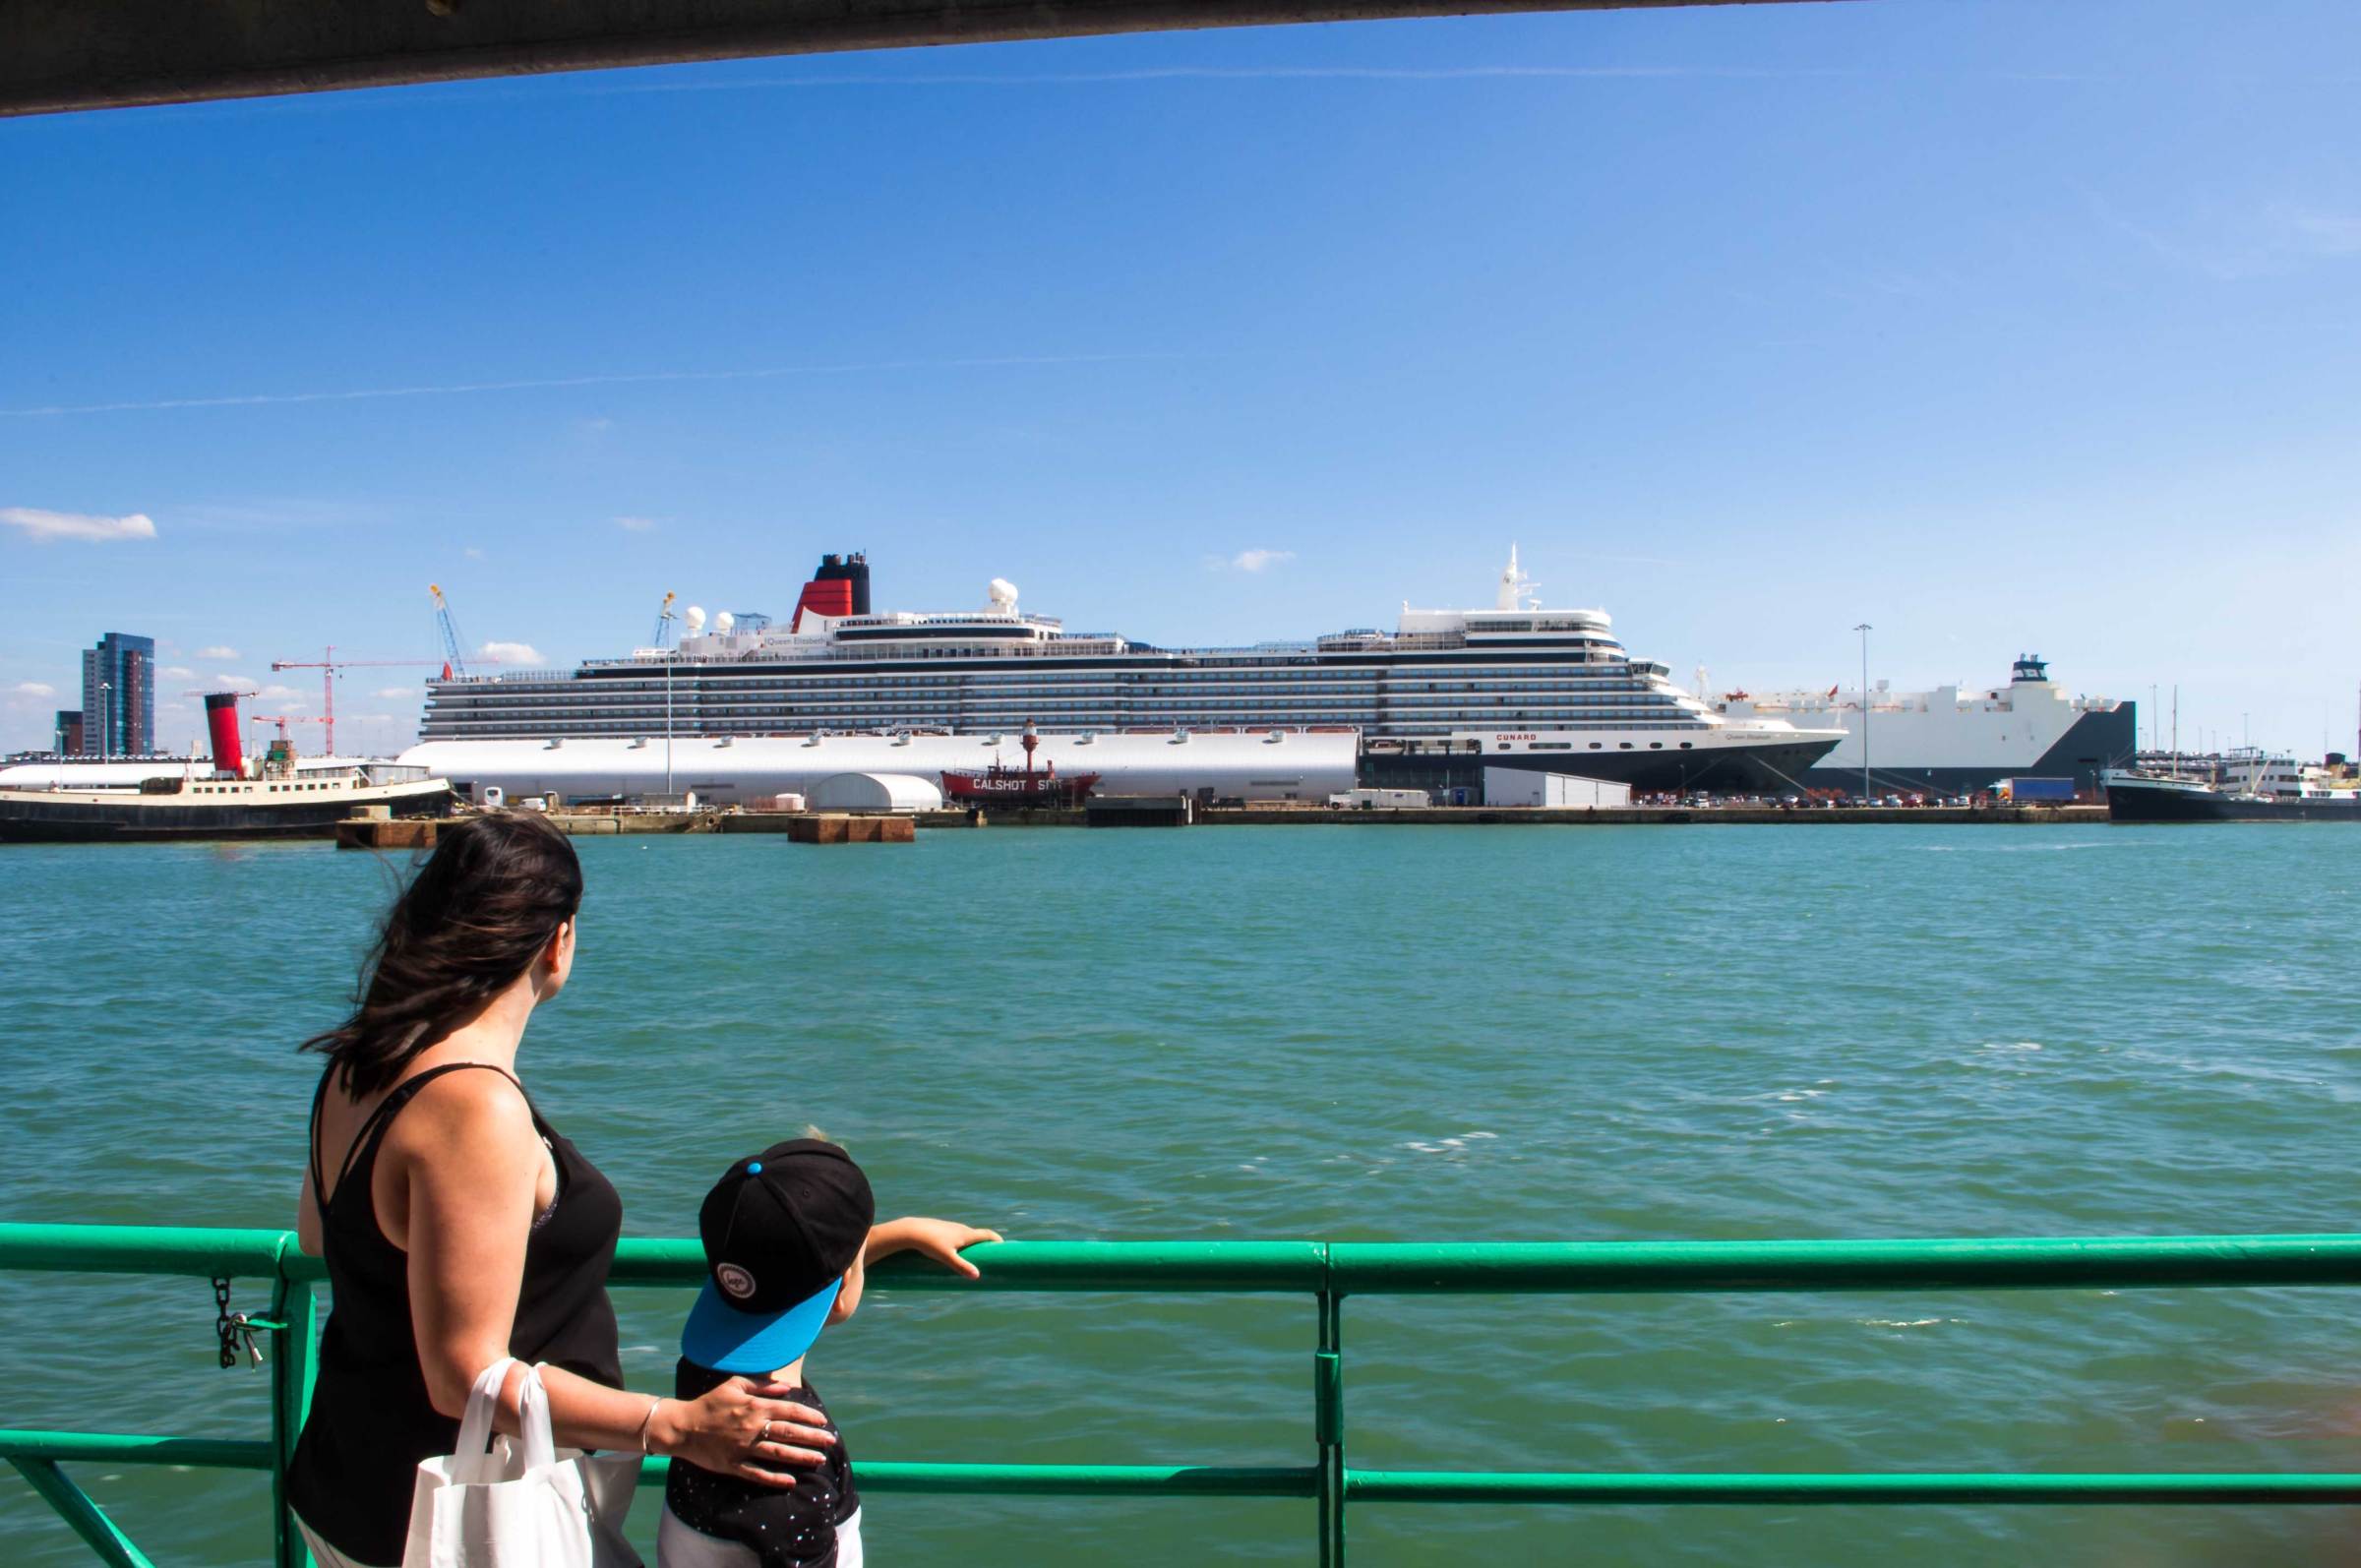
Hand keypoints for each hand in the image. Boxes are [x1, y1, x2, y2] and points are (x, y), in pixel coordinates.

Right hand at [653, 1378, 835, 1486]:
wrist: (682, 1427)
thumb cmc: (709, 1403)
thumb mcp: (734, 1385)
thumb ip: (761, 1385)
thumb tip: (786, 1388)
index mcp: (754, 1407)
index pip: (789, 1411)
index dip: (809, 1416)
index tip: (823, 1421)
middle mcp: (752, 1428)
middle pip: (789, 1433)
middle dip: (812, 1438)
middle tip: (830, 1442)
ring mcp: (743, 1448)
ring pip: (778, 1454)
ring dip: (800, 1458)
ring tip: (819, 1460)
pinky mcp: (732, 1465)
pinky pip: (757, 1474)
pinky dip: (774, 1478)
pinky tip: (790, 1482)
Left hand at [872, 1217, 1003, 1278]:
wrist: (911, 1230)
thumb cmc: (930, 1244)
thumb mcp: (947, 1257)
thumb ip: (961, 1267)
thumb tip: (977, 1276)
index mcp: (966, 1233)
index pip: (987, 1234)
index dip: (997, 1241)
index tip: (1005, 1249)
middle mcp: (961, 1228)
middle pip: (979, 1236)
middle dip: (986, 1245)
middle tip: (991, 1258)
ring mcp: (951, 1228)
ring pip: (967, 1236)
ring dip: (974, 1244)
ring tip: (975, 1258)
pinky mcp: (942, 1229)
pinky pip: (957, 1236)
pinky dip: (963, 1243)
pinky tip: (957, 1252)